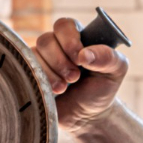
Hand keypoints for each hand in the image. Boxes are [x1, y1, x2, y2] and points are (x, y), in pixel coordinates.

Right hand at [33, 16, 129, 131]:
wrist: (86, 118)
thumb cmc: (101, 90)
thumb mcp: (115, 71)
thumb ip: (107, 57)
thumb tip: (85, 54)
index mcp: (77, 38)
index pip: (64, 25)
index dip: (69, 39)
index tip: (79, 58)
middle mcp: (57, 46)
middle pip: (46, 39)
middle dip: (60, 61)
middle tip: (75, 77)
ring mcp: (43, 61)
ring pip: (35, 54)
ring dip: (51, 73)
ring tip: (64, 88)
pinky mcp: (32, 75)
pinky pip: (26, 69)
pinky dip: (41, 80)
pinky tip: (54, 91)